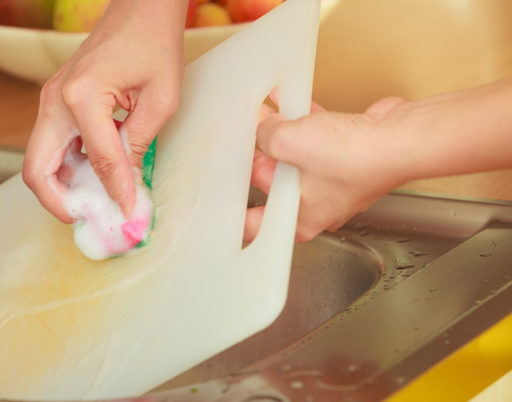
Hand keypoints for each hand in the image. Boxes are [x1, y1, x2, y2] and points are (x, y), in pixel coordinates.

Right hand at [22, 0, 186, 222]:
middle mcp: (56, 100)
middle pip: (37, 170)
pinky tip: (92, 177)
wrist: (139, 9)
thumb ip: (138, 146)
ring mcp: (51, 100)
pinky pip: (51, 145)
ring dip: (61, 187)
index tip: (129, 214)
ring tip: (93, 203)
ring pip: (39, 160)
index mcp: (82, 96)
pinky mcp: (56, 102)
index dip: (115, 193)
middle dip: (59, 203)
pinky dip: (65, 168)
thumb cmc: (153, 42)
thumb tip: (127, 187)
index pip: (98, 162)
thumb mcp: (160, 99)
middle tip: (88, 219)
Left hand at [245, 94, 411, 241]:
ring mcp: (334, 179)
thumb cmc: (355, 158)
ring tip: (261, 114)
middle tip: (241, 139)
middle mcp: (317, 204)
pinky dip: (304, 122)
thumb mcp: (288, 142)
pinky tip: (290, 101)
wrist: (400, 139)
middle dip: (258, 157)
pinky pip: (317, 138)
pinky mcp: (348, 155)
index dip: (236, 212)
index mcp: (300, 219)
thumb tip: (263, 127)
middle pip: (273, 182)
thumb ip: (266, 135)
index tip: (220, 201)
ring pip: (296, 158)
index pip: (256, 224)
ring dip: (280, 134)